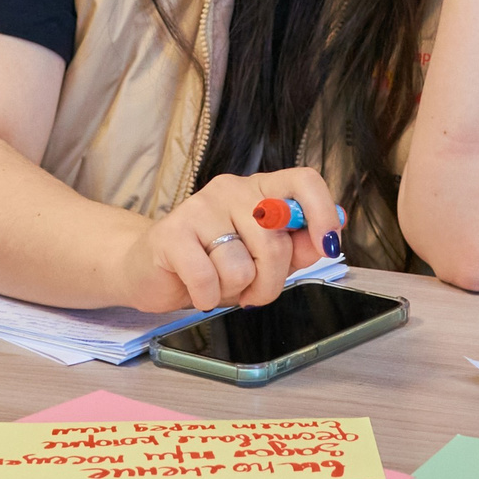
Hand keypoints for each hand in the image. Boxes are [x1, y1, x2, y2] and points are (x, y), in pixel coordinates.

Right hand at [119, 168, 340, 313]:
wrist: (150, 270)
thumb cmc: (212, 262)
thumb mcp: (261, 257)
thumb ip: (296, 246)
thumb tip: (329, 235)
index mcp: (259, 189)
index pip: (303, 181)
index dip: (323, 212)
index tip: (328, 246)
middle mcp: (231, 190)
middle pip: (274, 242)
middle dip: (270, 283)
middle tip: (253, 292)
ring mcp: (199, 208)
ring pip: (240, 266)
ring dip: (234, 291)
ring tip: (218, 284)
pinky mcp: (171, 234)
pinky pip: (207, 279)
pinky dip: (207, 297)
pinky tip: (198, 290)